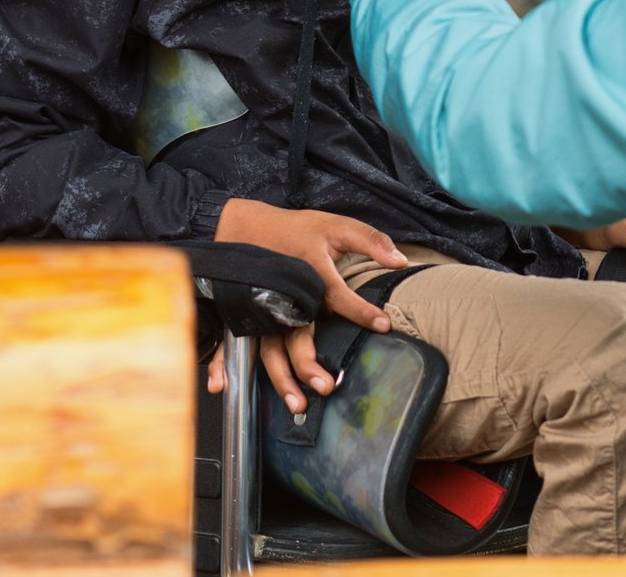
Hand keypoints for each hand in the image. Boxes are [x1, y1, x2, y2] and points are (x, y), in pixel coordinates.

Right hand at [208, 199, 408, 413]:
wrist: (247, 222)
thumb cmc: (298, 228)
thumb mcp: (338, 225)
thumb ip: (371, 241)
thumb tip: (402, 261)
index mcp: (310, 271)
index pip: (338, 295)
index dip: (361, 311)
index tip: (384, 326)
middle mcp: (285, 295)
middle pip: (295, 334)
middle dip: (309, 363)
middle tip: (328, 386)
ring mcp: (262, 308)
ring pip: (268, 348)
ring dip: (280, 378)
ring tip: (297, 404)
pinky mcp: (245, 315)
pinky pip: (234, 342)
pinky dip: (223, 365)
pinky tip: (223, 387)